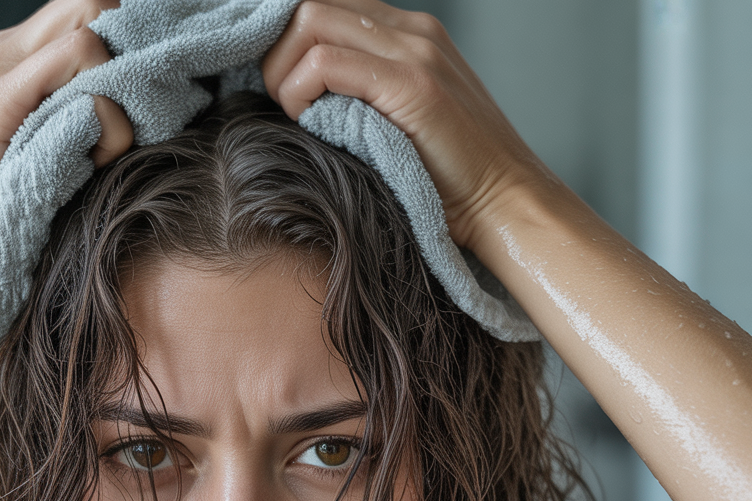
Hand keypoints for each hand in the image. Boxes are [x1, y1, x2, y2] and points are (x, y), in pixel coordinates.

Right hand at [0, 0, 133, 280]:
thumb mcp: (51, 150)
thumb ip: (82, 118)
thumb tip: (137, 116)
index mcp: (22, 55)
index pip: (88, 7)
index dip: (129, 36)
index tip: (150, 91)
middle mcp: (12, 49)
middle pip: (94, 2)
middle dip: (133, 52)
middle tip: (140, 115)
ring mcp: (4, 68)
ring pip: (92, 26)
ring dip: (122, 88)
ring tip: (109, 147)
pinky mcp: (2, 98)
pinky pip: (77, 60)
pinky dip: (105, 109)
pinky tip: (95, 155)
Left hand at [261, 0, 549, 249]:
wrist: (504, 201)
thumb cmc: (450, 179)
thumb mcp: (400, 122)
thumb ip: (365, 96)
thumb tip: (306, 101)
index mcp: (409, 33)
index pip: (328, 6)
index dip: (289, 44)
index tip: (282, 90)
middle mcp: (411, 29)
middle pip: (309, 6)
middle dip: (277, 54)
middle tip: (283, 105)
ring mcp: (413, 51)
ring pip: (309, 20)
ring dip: (283, 71)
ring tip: (298, 116)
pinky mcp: (410, 85)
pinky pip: (324, 64)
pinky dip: (299, 92)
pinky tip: (310, 124)